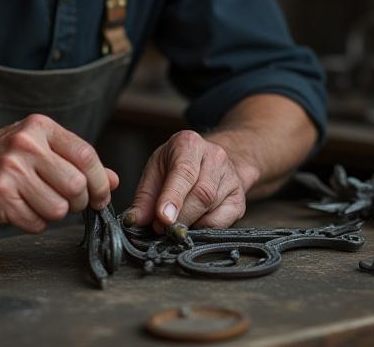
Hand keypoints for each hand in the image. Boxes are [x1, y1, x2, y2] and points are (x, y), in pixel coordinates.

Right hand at [0, 114, 117, 232]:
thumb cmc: (4, 157)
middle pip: (76, 186)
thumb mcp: (41, 147)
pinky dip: (34, 222)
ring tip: (38, 202)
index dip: (100, 181)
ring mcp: (10, 171)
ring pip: (58, 209)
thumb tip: (113, 179)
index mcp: (40, 127)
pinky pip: (36, 223)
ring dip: (54, 214)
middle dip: (78, 202)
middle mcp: (25, 145)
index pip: (86, 155)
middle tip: (67, 201)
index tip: (101, 196)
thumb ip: (77, 161)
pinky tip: (21, 208)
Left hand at [125, 130, 246, 231]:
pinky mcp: (239, 199)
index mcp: (189, 144)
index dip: (173, 196)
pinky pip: (223, 222)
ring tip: (175, 226)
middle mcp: (214, 156)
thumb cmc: (177, 165)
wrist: (210, 161)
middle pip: (201, 193)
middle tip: (162, 229)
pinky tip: (193, 224)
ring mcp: (230, 177)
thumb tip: (134, 220)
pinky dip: (204, 229)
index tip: (163, 218)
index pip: (184, 171)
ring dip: (190, 223)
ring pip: (212, 208)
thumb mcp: (156, 171)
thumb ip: (144, 197)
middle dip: (180, 216)